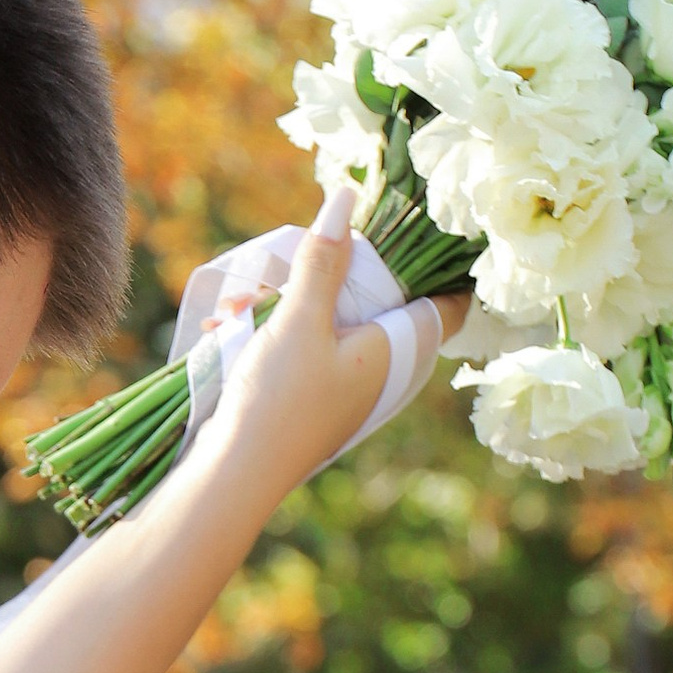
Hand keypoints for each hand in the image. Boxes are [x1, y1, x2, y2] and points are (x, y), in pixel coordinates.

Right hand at [203, 194, 467, 504]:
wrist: (234, 474)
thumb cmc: (279, 398)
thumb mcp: (299, 319)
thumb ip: (323, 260)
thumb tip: (346, 199)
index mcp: (396, 353)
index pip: (446, 305)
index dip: (440, 266)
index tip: (419, 229)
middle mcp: (379, 370)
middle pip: (377, 301)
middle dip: (331, 274)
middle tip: (288, 259)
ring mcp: (345, 385)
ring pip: (330, 320)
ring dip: (284, 302)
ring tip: (236, 306)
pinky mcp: (312, 395)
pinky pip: (303, 346)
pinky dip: (271, 331)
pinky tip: (226, 327)